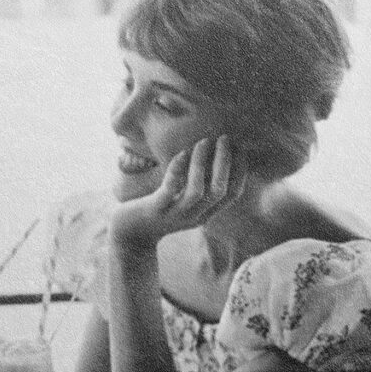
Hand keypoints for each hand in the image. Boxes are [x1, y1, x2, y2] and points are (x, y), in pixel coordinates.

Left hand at [111, 135, 246, 248]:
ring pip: (197, 190)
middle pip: (220, 191)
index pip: (232, 194)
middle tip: (224, 138)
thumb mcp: (182, 199)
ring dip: (202, 164)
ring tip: (203, 141)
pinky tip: (181, 153)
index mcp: (205, 213)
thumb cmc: (158, 209)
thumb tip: (212, 154)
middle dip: (225, 162)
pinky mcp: (155, 210)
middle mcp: (194, 216)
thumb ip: (198, 185)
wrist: (130, 233)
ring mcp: (175, 214)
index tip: (240, 147)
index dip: (240, 170)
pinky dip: (178, 170)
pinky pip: (170, 189)